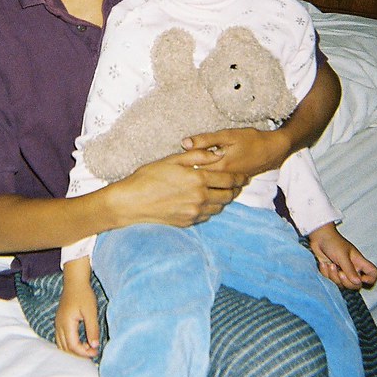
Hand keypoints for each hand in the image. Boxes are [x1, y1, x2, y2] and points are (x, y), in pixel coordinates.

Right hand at [56, 261, 100, 358]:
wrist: (75, 282)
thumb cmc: (83, 294)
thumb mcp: (91, 311)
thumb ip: (92, 329)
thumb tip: (95, 346)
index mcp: (66, 323)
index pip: (73, 346)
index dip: (84, 353)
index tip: (96, 352)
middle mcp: (59, 326)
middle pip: (66, 348)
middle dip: (79, 354)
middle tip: (93, 352)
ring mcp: (58, 324)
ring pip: (62, 345)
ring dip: (74, 350)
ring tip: (88, 349)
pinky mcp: (60, 322)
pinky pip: (61, 339)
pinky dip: (70, 345)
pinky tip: (81, 343)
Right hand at [111, 146, 242, 229]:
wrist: (132, 202)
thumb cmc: (149, 176)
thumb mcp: (172, 159)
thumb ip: (198, 156)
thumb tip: (218, 153)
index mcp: (198, 179)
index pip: (228, 179)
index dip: (239, 178)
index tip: (244, 176)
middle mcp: (200, 197)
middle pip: (228, 196)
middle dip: (235, 190)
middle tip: (238, 185)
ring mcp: (194, 212)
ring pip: (219, 207)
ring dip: (224, 200)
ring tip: (224, 193)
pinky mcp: (188, 222)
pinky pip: (207, 216)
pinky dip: (211, 209)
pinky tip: (206, 202)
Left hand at [182, 126, 287, 179]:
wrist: (273, 150)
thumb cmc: (250, 140)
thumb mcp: (227, 135)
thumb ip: (205, 140)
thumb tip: (184, 143)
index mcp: (218, 166)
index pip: (192, 170)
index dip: (181, 168)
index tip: (171, 165)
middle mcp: (222, 178)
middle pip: (198, 181)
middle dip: (186, 178)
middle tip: (174, 173)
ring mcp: (229, 184)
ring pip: (208, 186)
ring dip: (197, 183)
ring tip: (185, 180)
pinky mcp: (234, 185)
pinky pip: (217, 188)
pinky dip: (209, 185)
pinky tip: (201, 183)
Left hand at [307, 223, 376, 290]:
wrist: (318, 238)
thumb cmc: (333, 243)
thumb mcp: (342, 255)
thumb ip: (350, 269)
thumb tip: (358, 282)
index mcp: (359, 262)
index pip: (373, 273)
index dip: (370, 279)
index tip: (361, 278)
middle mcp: (353, 269)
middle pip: (356, 285)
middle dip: (346, 281)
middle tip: (339, 272)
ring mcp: (342, 272)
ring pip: (342, 285)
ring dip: (334, 276)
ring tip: (330, 264)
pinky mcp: (332, 273)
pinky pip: (331, 281)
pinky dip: (326, 273)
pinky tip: (324, 264)